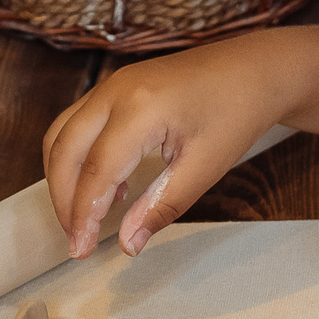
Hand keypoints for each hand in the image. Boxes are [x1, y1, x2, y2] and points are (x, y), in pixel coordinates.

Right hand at [43, 35, 306, 258]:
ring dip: (64, 178)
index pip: (96, 171)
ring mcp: (112, 84)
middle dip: (63, 200)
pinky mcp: (115, 87)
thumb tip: (128, 244)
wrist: (256, 69)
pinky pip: (77, 123)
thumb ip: (161, 205)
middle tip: (77, 240)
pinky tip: (105, 187)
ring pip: (62, 134)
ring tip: (84, 218)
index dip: (83, 215)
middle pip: (64, 150)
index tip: (81, 249)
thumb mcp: (205, 167)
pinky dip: (77, 157)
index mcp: (140, 108)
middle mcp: (115, 90)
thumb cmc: (237, 112)